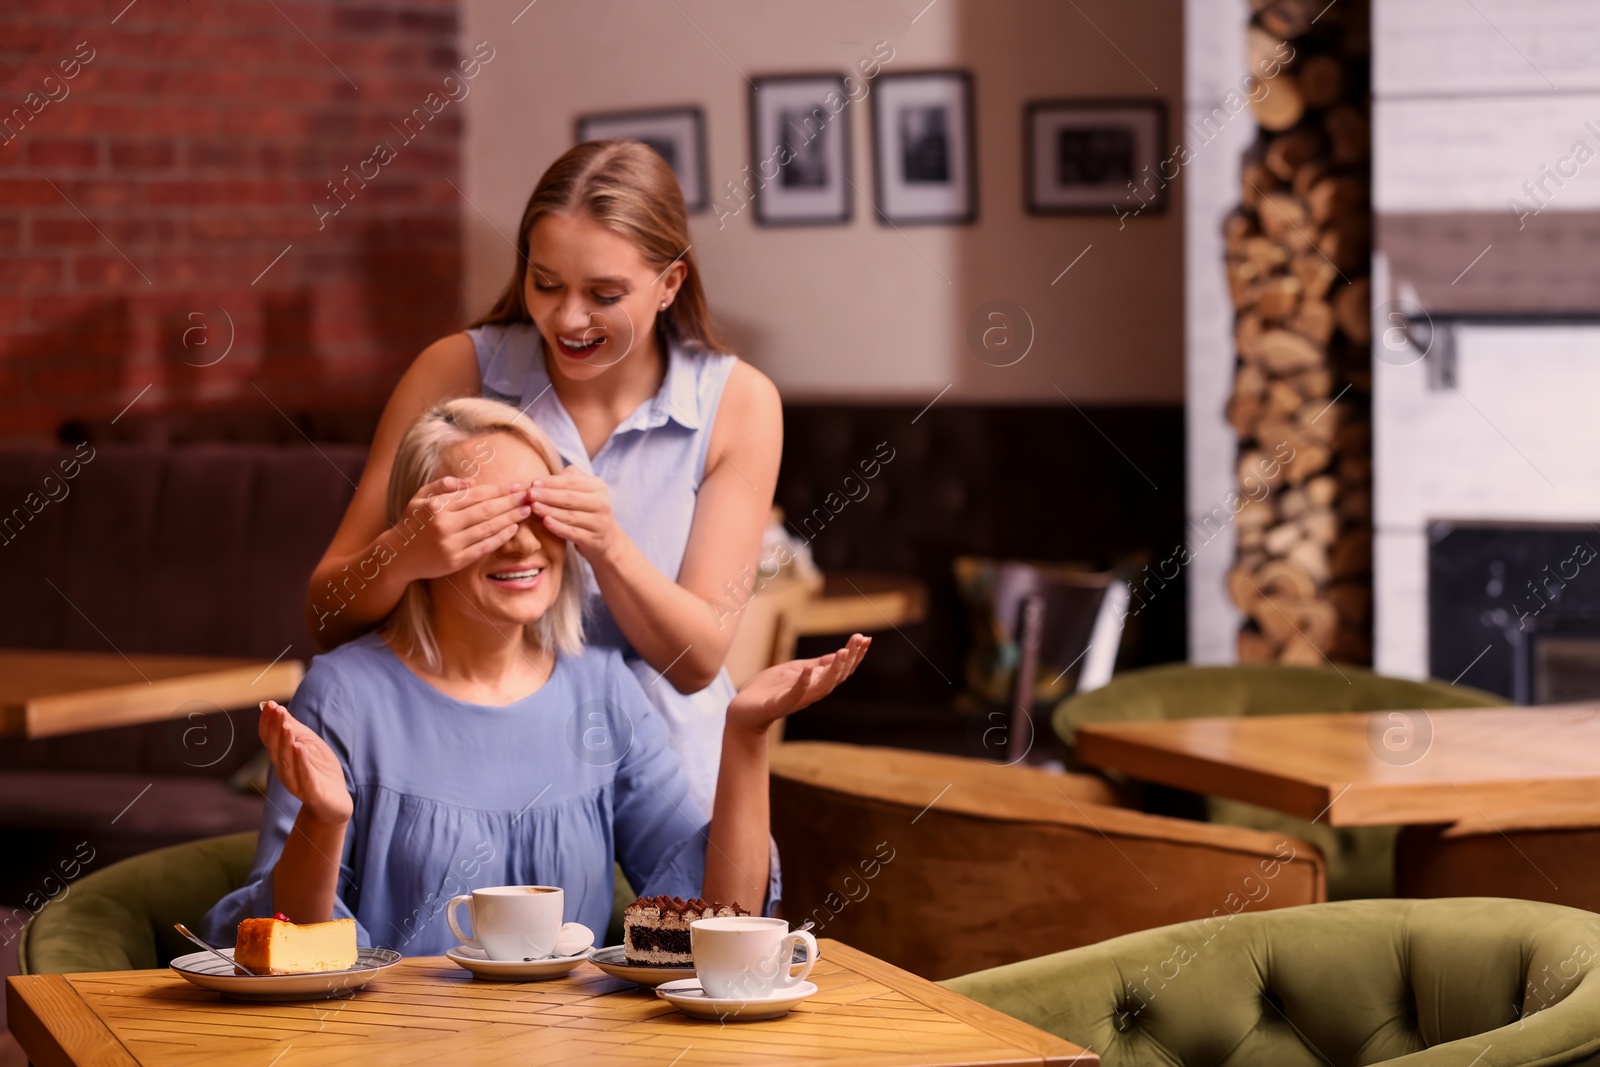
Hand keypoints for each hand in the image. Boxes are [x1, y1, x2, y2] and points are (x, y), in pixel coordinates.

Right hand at [258, 701, 352, 824]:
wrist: (335, 802)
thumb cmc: (320, 770)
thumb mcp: (309, 743)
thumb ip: (294, 728)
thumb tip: (276, 707)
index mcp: (282, 757)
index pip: (269, 739)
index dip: (268, 722)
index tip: (270, 705)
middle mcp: (284, 770)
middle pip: (276, 748)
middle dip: (276, 729)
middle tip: (278, 711)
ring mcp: (297, 782)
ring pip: (287, 761)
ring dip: (286, 742)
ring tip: (287, 726)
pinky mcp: (312, 792)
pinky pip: (304, 776)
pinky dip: (301, 762)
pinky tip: (300, 748)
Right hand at [390, 476, 531, 580]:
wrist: (397, 556)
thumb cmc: (412, 523)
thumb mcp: (420, 497)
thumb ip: (444, 485)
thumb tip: (472, 481)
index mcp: (437, 506)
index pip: (475, 495)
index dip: (498, 490)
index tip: (516, 486)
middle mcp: (444, 524)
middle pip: (485, 511)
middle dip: (510, 502)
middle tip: (528, 496)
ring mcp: (450, 544)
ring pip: (487, 528)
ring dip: (510, 518)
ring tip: (526, 511)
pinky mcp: (454, 561)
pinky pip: (483, 547)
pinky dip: (500, 538)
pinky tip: (513, 529)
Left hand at [527, 468, 623, 562]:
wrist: (606, 537)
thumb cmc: (587, 508)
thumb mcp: (584, 490)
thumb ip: (570, 478)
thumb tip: (548, 478)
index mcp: (598, 487)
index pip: (572, 482)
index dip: (552, 482)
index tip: (534, 482)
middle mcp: (602, 504)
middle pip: (570, 498)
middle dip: (547, 495)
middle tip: (529, 494)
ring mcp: (598, 523)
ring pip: (570, 516)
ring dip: (549, 511)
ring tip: (533, 507)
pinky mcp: (593, 540)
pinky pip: (572, 533)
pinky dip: (558, 527)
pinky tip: (545, 522)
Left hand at [727, 635, 870, 734]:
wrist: (743, 711)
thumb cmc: (769, 690)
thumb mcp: (796, 671)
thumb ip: (817, 665)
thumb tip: (841, 654)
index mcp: (815, 683)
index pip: (841, 670)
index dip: (855, 655)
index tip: (865, 638)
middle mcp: (810, 692)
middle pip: (837, 677)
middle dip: (850, 659)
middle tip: (860, 641)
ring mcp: (796, 699)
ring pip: (822, 687)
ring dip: (834, 670)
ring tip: (842, 652)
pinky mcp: (778, 705)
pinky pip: (794, 695)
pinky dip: (803, 683)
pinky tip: (808, 669)